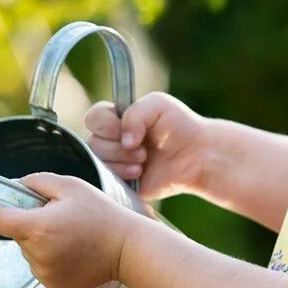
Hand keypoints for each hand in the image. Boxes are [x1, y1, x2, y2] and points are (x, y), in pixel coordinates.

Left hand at [0, 173, 137, 287]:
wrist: (127, 249)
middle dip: (28, 222)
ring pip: (27, 250)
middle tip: (56, 217)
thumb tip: (13, 186)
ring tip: (68, 235)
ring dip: (39, 241)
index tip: (9, 203)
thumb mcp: (70, 186)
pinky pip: (39, 266)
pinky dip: (48, 257)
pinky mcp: (52, 285)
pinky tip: (70, 251)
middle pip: (15, 234)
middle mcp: (37, 254)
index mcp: (38, 228)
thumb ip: (36, 182)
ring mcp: (44, 273)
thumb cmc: (101, 214)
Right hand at [85, 92, 206, 201]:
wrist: (196, 155)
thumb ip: (134, 113)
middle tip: (143, 148)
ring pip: (97, 162)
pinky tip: (140, 173)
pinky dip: (123, 175)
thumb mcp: (158, 105)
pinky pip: (105, 180)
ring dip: (122, 161)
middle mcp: (110, 140)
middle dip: (119, 147)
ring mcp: (113, 162)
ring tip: (144, 161)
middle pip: (92, 143)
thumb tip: (124, 141)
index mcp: (115, 118)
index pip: (93, 118)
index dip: (107, 125)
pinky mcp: (118, 182)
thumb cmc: (178, 125)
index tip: (129, 129)